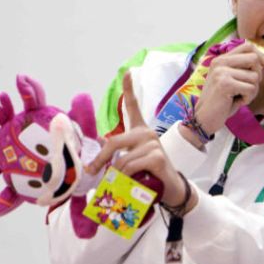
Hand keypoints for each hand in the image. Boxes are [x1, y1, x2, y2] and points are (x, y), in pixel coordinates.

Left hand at [86, 73, 197, 212]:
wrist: (171, 190)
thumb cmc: (149, 176)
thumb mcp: (131, 162)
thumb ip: (117, 155)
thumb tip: (95, 153)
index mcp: (140, 132)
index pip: (133, 107)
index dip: (129, 89)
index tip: (127, 73)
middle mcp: (147, 134)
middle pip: (114, 141)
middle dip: (100, 159)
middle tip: (92, 171)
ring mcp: (153, 144)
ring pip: (121, 160)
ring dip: (117, 175)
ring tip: (126, 183)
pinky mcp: (156, 156)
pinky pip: (129, 166)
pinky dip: (127, 178)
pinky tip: (136, 182)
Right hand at [193, 42, 263, 134]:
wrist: (204, 118)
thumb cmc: (222, 101)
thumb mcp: (232, 80)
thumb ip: (244, 70)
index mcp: (221, 59)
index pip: (248, 46)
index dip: (262, 56)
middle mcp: (220, 62)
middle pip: (254, 59)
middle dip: (258, 76)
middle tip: (247, 88)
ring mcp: (221, 72)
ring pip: (254, 76)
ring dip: (252, 91)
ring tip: (238, 97)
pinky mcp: (225, 84)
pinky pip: (250, 88)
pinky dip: (247, 98)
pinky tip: (236, 102)